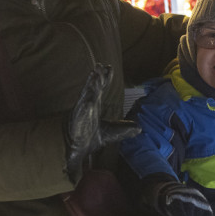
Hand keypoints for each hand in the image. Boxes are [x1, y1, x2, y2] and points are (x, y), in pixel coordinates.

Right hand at [65, 64, 139, 178]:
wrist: (75, 149)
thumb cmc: (88, 139)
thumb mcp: (112, 132)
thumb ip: (124, 129)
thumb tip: (139, 128)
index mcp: (95, 105)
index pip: (101, 88)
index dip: (105, 77)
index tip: (109, 67)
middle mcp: (89, 104)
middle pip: (94, 86)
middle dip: (98, 75)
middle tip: (101, 65)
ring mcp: (82, 109)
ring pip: (88, 92)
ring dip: (92, 82)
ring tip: (96, 71)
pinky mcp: (77, 117)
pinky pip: (81, 105)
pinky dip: (85, 98)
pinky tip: (89, 94)